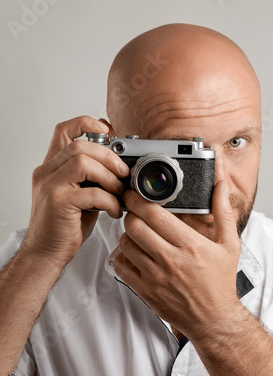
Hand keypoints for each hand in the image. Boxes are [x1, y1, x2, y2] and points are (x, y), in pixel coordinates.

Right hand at [24, 116, 129, 268]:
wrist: (46, 253)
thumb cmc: (64, 226)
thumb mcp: (79, 195)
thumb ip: (91, 179)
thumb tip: (120, 168)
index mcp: (51, 167)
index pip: (64, 131)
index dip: (86, 123)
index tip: (108, 132)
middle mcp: (46, 172)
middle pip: (79, 145)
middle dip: (108, 156)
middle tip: (123, 172)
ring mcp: (50, 186)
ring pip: (82, 162)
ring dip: (109, 175)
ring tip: (119, 191)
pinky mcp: (58, 202)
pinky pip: (91, 192)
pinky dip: (109, 200)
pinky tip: (113, 210)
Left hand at [113, 181, 240, 338]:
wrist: (214, 319)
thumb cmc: (221, 283)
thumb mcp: (229, 245)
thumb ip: (223, 212)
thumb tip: (220, 185)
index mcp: (190, 245)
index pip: (154, 215)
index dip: (138, 200)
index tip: (135, 195)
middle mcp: (170, 260)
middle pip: (134, 226)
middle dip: (130, 214)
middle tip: (135, 213)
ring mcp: (155, 277)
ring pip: (125, 244)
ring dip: (127, 235)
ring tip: (137, 234)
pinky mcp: (145, 290)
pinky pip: (121, 267)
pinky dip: (122, 256)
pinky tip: (133, 254)